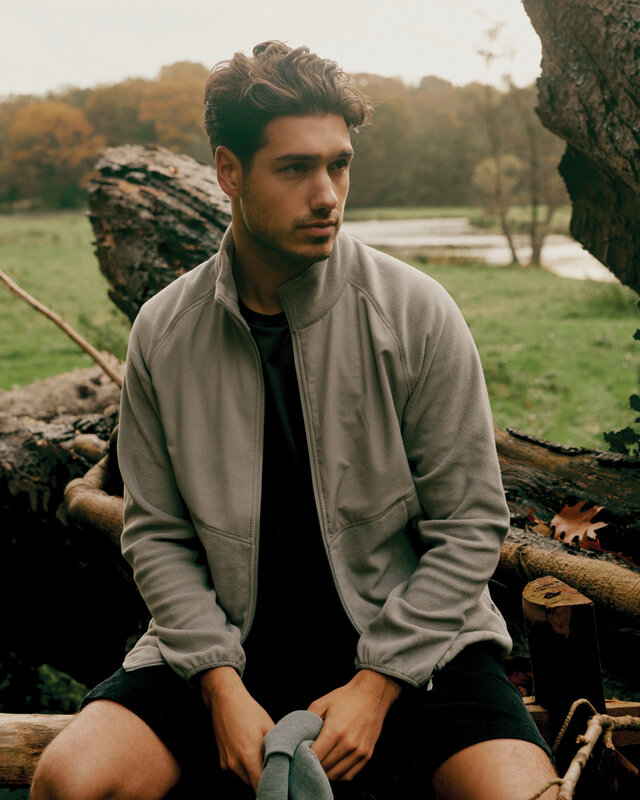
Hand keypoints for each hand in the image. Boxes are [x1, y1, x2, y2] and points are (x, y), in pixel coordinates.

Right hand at [200, 666, 274, 790]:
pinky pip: (238, 773)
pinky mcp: (222, 762)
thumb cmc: (248, 710)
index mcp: (248, 756)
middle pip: (254, 786)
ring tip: (266, 762)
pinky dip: (247, 769)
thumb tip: (289, 761)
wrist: (225, 699)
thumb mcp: (268, 726)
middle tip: (278, 774)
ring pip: (246, 780)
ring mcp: (227, 764)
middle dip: (266, 782)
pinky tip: (253, 755)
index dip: (273, 789)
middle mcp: (235, 764)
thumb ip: (278, 747)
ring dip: (256, 776)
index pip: (261, 786)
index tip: (282, 787)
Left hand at [308, 669, 401, 781]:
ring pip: (336, 775)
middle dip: (313, 766)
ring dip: (325, 772)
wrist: (373, 694)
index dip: (304, 758)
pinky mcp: (367, 755)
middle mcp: (348, 745)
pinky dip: (339, 774)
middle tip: (307, 759)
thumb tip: (297, 735)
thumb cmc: (346, 697)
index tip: (299, 755)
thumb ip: (307, 719)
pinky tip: (333, 765)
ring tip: (320, 762)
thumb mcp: (322, 702)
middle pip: (324, 768)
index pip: (315, 757)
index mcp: (335, 731)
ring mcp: (359, 752)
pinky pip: (349, 776)